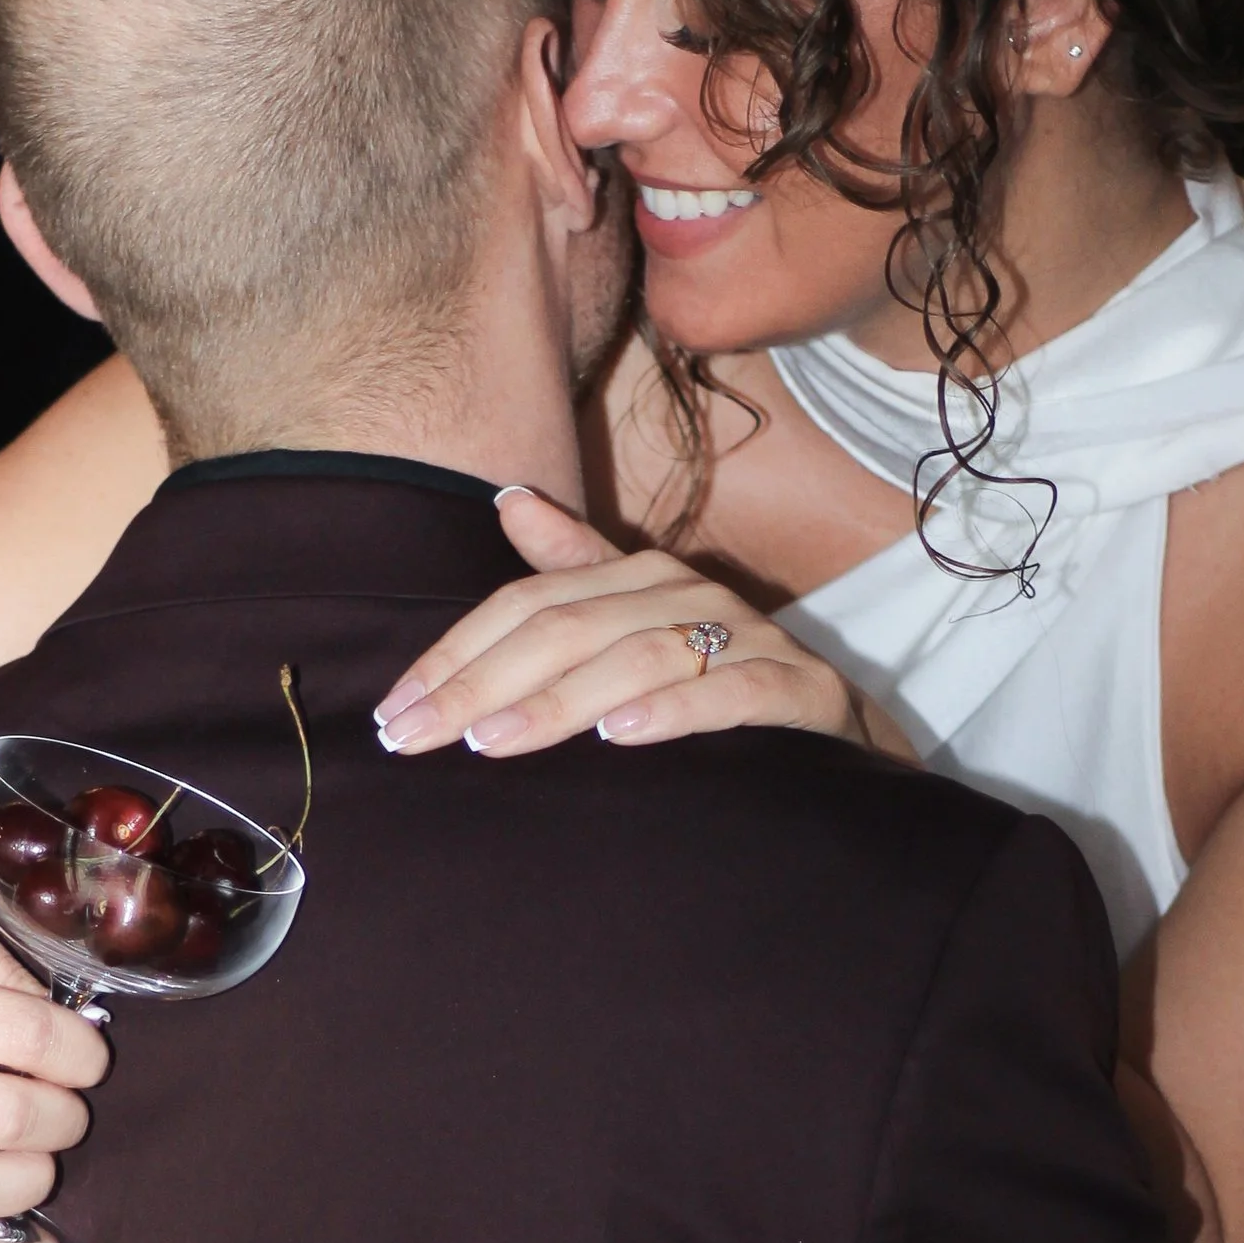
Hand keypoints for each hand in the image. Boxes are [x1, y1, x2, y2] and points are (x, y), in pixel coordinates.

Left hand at [373, 486, 907, 760]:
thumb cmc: (728, 689)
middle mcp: (694, 598)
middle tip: (416, 736)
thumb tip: (509, 500)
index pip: (531, 605)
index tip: (395, 709)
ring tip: (493, 742)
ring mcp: (753, 642)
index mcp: (645, 581)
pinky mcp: (802, 693)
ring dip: (561, 700)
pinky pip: (733, 693)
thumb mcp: (644, 628)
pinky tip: (621, 736)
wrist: (848, 739)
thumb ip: (577, 571)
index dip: (458, 652)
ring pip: (641, 659)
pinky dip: (675, 711)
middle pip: (570, 629)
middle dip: (482, 683)